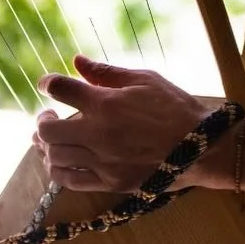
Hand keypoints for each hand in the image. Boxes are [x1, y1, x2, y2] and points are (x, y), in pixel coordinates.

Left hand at [33, 55, 208, 192]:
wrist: (201, 148)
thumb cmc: (175, 108)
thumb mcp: (145, 79)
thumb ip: (106, 72)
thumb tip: (77, 61)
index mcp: (106, 103)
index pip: (61, 89)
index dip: (48, 84)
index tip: (48, 85)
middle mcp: (98, 133)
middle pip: (48, 130)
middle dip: (42, 121)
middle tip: (48, 116)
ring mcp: (103, 161)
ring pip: (55, 157)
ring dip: (46, 146)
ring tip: (49, 140)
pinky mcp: (110, 183)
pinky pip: (70, 181)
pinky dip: (59, 170)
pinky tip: (61, 161)